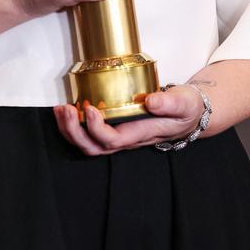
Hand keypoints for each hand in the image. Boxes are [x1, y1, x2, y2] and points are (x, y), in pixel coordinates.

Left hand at [53, 85, 203, 154]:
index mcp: (142, 133)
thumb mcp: (184, 102)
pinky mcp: (115, 129)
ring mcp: (119, 136)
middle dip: (75, 132)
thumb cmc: (186, 108)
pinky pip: (89, 136)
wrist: (190, 114)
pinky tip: (67, 109)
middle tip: (66, 109)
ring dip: (69, 130)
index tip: (89, 109)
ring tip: (60, 109)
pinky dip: (73, 126)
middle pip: (95, 148)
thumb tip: (151, 101)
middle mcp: (127, 139)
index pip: (114, 139)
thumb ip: (169, 102)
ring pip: (89, 145)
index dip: (97, 129)